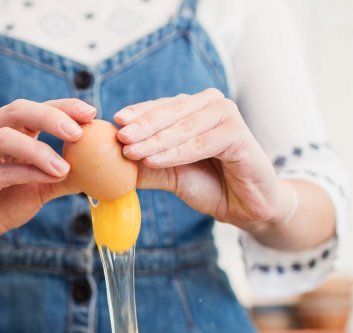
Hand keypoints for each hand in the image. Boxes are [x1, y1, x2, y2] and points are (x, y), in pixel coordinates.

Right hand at [0, 98, 96, 252]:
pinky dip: (27, 172)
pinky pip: (0, 171)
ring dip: (38, 150)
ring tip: (64, 167)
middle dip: (50, 117)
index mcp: (6, 127)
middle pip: (18, 111)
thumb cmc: (7, 200)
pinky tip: (49, 180)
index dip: (64, 106)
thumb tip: (102, 167)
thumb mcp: (44, 184)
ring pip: (4, 137)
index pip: (37, 107)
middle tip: (78, 132)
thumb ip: (67, 172)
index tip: (91, 113)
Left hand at [114, 88, 295, 232]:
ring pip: (184, 127)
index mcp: (194, 108)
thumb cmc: (209, 185)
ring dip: (156, 140)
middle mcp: (211, 105)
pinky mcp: (239, 135)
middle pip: (170, 112)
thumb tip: (107, 163)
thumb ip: (144, 164)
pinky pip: (202, 143)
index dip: (138, 114)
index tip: (114, 122)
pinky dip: (177, 152)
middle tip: (120, 137)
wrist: (245, 206)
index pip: (160, 107)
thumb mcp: (169, 174)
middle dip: (143, 126)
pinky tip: (155, 159)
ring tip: (131, 152)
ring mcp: (227, 116)